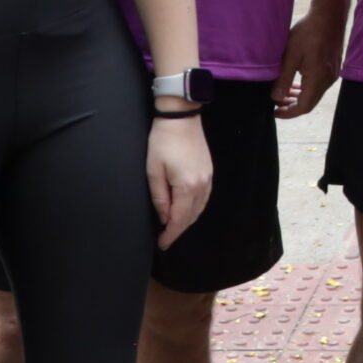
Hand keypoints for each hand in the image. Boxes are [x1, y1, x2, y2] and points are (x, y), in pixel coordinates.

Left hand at [146, 116, 213, 248]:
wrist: (181, 117)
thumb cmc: (163, 142)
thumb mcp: (153, 170)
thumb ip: (159, 197)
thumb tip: (163, 217)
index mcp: (187, 187)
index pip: (179, 219)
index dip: (170, 234)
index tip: (161, 244)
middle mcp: (202, 185)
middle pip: (191, 216)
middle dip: (178, 230)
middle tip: (165, 239)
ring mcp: (208, 178)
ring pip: (200, 208)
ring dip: (187, 220)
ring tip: (173, 227)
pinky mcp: (209, 171)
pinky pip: (204, 198)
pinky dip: (195, 208)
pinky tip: (186, 210)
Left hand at [273, 0, 348, 118]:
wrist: (329, 15)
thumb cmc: (309, 32)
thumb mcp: (291, 55)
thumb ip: (284, 78)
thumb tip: (276, 98)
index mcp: (318, 79)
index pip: (304, 107)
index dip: (288, 113)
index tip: (274, 111)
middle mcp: (328, 80)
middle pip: (310, 103)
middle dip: (292, 105)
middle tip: (275, 103)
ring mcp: (333, 74)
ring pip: (315, 94)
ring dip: (299, 96)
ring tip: (283, 93)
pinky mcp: (334, 67)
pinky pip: (320, 85)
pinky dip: (307, 88)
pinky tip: (297, 82)